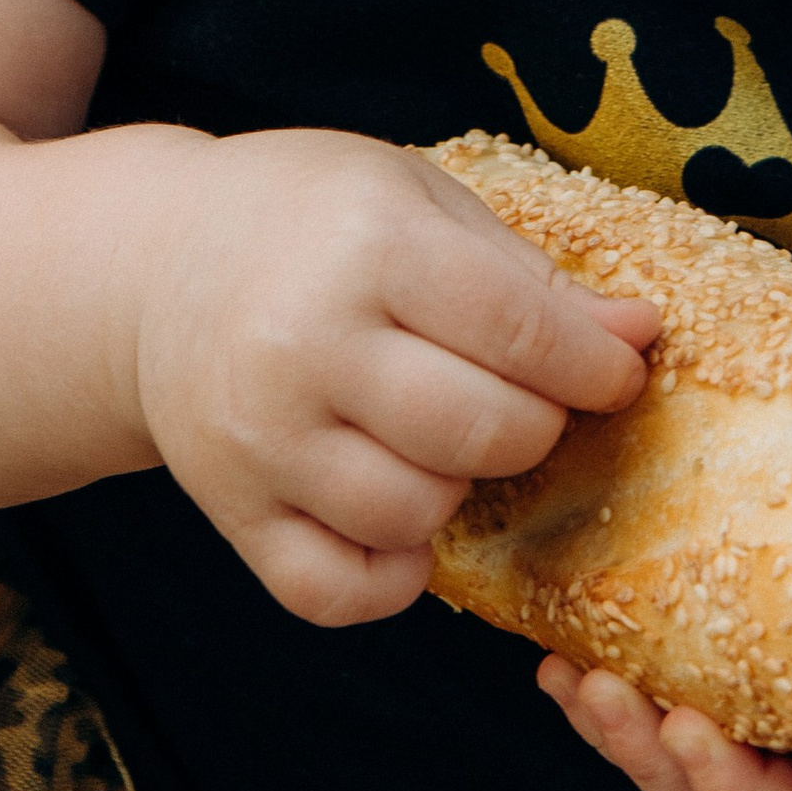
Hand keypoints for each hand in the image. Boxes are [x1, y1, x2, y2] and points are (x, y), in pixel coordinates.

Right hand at [130, 130, 656, 629]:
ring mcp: (258, 436)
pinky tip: (403, 524)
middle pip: (480, 433)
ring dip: (458, 492)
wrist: (154, 259)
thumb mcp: (416, 199)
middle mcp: (303, 344)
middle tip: (524, 400)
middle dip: (535, 427)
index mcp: (365, 245)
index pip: (521, 333)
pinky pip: (333, 591)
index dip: (596, 366)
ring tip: (443, 440)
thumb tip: (638, 336)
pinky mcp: (228, 508)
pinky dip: (389, 579)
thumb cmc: (308, 216)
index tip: (617, 372)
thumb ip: (527, 274)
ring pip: (413, 517)